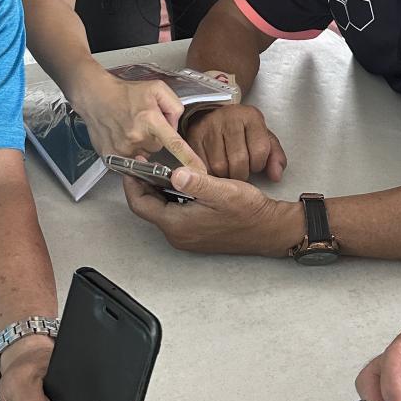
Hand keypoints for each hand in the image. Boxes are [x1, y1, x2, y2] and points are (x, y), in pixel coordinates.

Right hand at [78, 67, 204, 166]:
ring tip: (130, 128)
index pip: (175, 144)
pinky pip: (129, 159)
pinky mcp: (111, 157)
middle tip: (142, 122)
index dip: (189, 160)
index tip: (200, 173)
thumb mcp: (157, 88)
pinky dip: (128, 150)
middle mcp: (137, 137)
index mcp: (151, 120)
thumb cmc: (125, 92)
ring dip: (141, 145)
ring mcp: (123, 149)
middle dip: (154, 137)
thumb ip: (174, 106)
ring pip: (144, 155)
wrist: (94, 96)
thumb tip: (175, 127)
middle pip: (159, 148)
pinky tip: (122, 136)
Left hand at [123, 165, 301, 254]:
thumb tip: (174, 174)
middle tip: (145, 163)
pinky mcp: (195, 234)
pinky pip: (173, 215)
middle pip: (148, 208)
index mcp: (178, 225)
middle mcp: (178, 235)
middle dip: (143, 185)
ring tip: (160, 169)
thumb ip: (197, 182)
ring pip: (161, 211)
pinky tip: (180, 184)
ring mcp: (186, 237)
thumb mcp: (223, 191)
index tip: (132, 164)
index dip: (132, 183)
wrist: (269, 229)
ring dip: (157, 191)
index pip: (140, 204)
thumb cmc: (249, 211)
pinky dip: (170, 198)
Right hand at [184, 104, 286, 181]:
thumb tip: (276, 176)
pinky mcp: (194, 136)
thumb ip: (275, 157)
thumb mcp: (264, 138)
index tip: (255, 163)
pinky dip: (210, 174)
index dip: (259, 165)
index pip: (260, 151)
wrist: (216, 115)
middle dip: (242, 174)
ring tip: (228, 170)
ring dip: (225, 176)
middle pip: (239, 161)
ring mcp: (209, 126)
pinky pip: (202, 165)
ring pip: (219, 166)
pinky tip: (215, 169)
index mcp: (250, 116)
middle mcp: (229, 117)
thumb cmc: (243, 131)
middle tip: (240, 171)